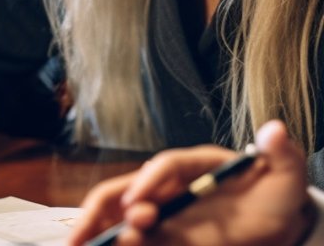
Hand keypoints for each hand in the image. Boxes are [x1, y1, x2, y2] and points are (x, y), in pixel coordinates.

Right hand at [67, 120, 314, 245]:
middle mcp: (167, 186)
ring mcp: (161, 213)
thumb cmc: (273, 193)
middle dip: (98, 211)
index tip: (142, 205)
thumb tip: (276, 130)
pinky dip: (119, 241)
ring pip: (118, 216)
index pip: (167, 166)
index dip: (152, 182)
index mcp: (193, 165)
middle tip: (79, 234)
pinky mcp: (163, 236)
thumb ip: (282, 155)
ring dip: (99, 230)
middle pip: (124, 191)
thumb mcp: (285, 174)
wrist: (276, 219)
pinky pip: (135, 239)